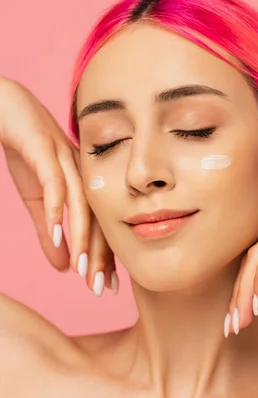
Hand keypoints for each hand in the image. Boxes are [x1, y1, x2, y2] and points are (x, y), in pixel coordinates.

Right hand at [0, 77, 117, 294]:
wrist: (4, 108)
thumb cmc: (25, 151)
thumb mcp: (35, 199)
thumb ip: (48, 231)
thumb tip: (63, 267)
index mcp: (85, 184)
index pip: (100, 225)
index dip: (105, 257)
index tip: (107, 288)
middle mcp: (82, 172)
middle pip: (98, 218)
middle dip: (101, 255)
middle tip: (102, 289)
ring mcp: (66, 158)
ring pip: (81, 202)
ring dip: (83, 237)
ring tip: (83, 269)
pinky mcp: (44, 147)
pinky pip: (54, 180)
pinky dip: (55, 207)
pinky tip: (55, 233)